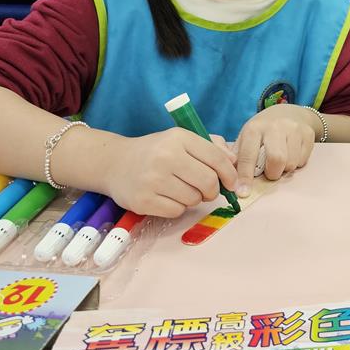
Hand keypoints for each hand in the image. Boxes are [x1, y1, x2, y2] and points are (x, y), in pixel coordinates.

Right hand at [100, 129, 236, 217]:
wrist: (115, 163)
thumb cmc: (155, 151)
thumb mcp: (181, 139)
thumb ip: (211, 146)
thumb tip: (234, 162)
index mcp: (179, 138)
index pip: (216, 158)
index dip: (230, 174)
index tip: (232, 183)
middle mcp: (166, 156)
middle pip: (208, 182)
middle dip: (212, 190)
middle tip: (206, 190)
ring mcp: (152, 180)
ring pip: (193, 199)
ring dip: (193, 198)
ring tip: (181, 190)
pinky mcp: (143, 201)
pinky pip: (176, 211)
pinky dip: (177, 208)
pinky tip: (167, 197)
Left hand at [236, 104, 316, 193]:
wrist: (289, 113)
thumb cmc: (263, 131)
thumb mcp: (246, 137)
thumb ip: (238, 157)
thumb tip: (233, 180)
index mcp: (254, 128)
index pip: (248, 155)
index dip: (245, 177)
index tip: (243, 193)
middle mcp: (274, 126)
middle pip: (276, 159)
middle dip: (272, 173)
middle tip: (270, 172)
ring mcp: (293, 128)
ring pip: (291, 163)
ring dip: (284, 169)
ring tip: (281, 161)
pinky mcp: (308, 133)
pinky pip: (302, 160)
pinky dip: (296, 163)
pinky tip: (292, 154)